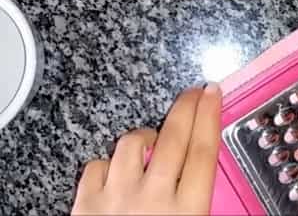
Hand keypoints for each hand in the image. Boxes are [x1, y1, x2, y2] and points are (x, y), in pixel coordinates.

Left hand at [71, 84, 222, 214]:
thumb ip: (195, 203)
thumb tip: (199, 181)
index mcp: (186, 211)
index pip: (203, 151)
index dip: (208, 116)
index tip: (211, 94)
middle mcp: (152, 198)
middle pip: (172, 138)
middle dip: (184, 107)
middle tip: (192, 92)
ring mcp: (116, 197)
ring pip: (131, 143)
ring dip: (143, 137)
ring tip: (149, 144)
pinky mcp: (86, 203)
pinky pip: (96, 165)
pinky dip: (107, 164)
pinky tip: (114, 171)